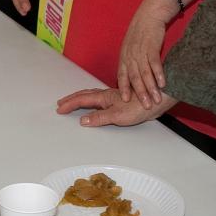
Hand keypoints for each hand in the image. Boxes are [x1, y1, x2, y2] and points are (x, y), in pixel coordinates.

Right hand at [55, 87, 175, 126]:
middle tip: (61, 103)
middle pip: (84, 95)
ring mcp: (112, 97)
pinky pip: (99, 98)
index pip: (81, 100)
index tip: (59, 108)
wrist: (156, 99)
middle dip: (71, 99)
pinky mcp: (119, 100)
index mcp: (103, 97)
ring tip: (72, 102)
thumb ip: (99, 118)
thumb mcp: (117, 116)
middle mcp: (106, 95)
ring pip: (91, 96)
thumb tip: (82, 120)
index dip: (69, 104)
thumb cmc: (139, 107)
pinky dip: (90, 100)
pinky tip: (94, 104)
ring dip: (80, 99)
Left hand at [117, 0, 174, 108]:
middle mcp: (130, 56)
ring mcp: (140, 52)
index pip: (122, 76)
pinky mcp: (152, 47)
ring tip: (156, 99)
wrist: (149, 16)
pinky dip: (158, 73)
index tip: (125, 101)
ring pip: (145, 73)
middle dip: (140, 94)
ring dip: (151, 87)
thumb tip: (131, 80)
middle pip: (134, 78)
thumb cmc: (140, 34)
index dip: (124, 88)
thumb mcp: (130, 49)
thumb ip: (130, 64)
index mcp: (124, 58)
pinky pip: (154, 63)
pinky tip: (163, 83)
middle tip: (145, 107)